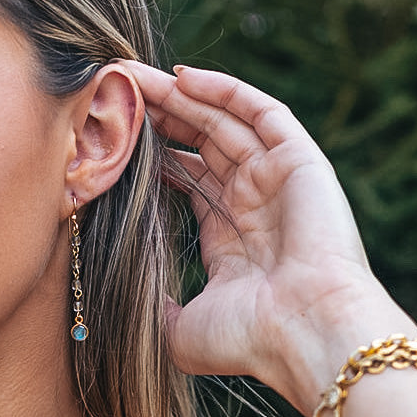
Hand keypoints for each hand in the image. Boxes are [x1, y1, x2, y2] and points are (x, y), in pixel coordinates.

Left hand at [120, 62, 412, 414]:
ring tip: (134, 75)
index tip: (111, 137)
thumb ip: (151, 308)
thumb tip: (117, 299)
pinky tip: (183, 75)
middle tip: (114, 93)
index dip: (150, 154)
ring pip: (223, 122)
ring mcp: (279, 180)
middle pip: (199, 143)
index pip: (185, 180)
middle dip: (157, 116)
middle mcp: (254, 204)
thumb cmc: (248, 340)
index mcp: (230, 239)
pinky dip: (224, 90)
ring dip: (180, 96)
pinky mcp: (300, 162)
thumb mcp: (179, 330)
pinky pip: (261, 112)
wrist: (305, 335)